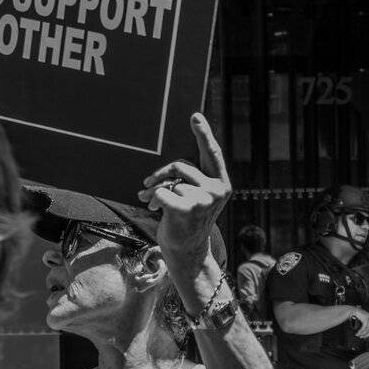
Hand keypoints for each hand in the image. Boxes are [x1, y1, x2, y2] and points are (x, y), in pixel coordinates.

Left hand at [137, 113, 230, 268]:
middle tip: (147, 184)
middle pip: (181, 165)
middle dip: (161, 175)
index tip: (194, 116)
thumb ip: (190, 180)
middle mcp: (217, 189)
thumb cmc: (186, 221)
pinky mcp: (188, 209)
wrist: (186, 251)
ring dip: (155, 190)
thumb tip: (168, 170)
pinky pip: (162, 192)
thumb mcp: (195, 197)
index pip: (211, 153)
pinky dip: (153, 199)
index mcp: (221, 183)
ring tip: (149, 201)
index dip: (203, 134)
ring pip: (170, 180)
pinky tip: (153, 209)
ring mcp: (204, 199)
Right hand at [347, 308, 368, 339]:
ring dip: (362, 333)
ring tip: (358, 335)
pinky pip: (364, 327)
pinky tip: (358, 332)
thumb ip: (367, 326)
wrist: (352, 311)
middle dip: (366, 335)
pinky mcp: (366, 318)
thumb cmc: (358, 316)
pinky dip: (361, 331)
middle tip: (362, 337)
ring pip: (367, 329)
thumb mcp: (364, 322)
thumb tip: (367, 334)